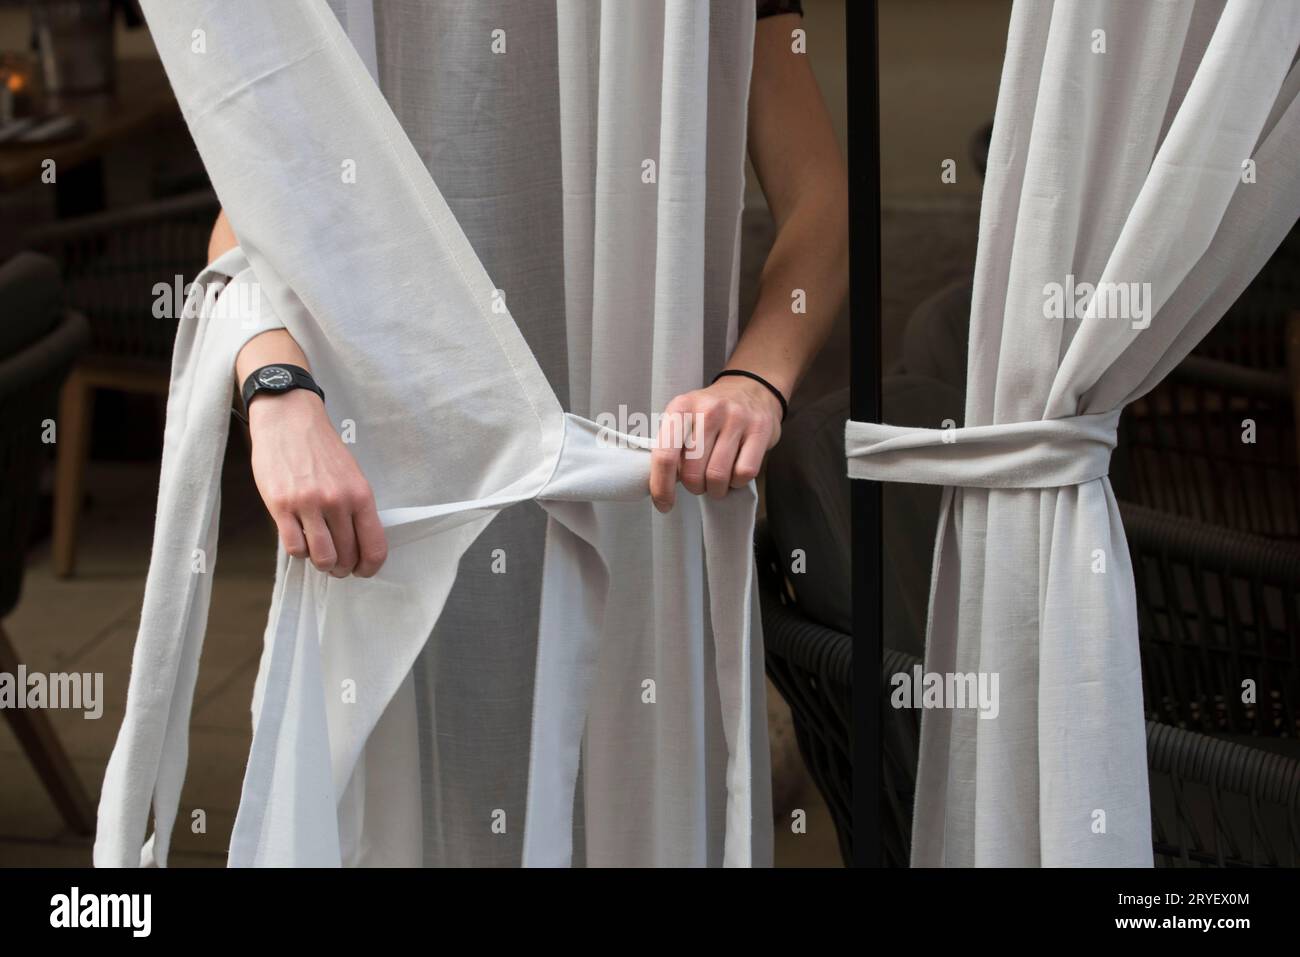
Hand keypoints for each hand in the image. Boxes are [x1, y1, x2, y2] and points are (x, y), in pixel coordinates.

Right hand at [247, 388, 387, 576]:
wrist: (289, 419)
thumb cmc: (321, 449)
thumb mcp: (351, 475)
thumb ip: (356, 508)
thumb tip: (358, 543)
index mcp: (360, 495)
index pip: (374, 546)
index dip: (370, 567)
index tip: (363, 571)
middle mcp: (337, 501)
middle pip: (347, 556)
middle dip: (343, 569)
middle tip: (337, 566)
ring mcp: (308, 504)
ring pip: (322, 557)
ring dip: (322, 564)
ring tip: (320, 558)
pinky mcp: (280, 506)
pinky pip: (294, 547)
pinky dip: (299, 552)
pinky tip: (300, 541)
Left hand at [649, 374, 783, 512]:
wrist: (751, 388)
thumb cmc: (712, 412)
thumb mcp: (685, 417)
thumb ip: (672, 446)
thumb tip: (662, 484)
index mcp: (681, 407)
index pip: (665, 456)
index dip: (662, 487)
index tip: (663, 504)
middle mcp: (708, 410)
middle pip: (692, 473)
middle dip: (695, 487)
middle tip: (699, 482)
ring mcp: (736, 418)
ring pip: (718, 476)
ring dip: (715, 489)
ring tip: (717, 480)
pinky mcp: (760, 430)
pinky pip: (744, 473)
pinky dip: (737, 482)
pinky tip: (734, 472)